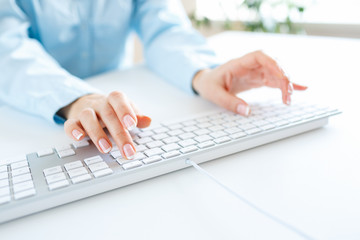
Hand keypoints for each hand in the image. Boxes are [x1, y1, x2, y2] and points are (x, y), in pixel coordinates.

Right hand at [60, 92, 151, 158]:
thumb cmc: (112, 110)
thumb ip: (137, 116)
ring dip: (97, 133)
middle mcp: (99, 104)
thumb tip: (148, 121)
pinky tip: (79, 138)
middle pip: (108, 115)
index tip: (132, 125)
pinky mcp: (73, 121)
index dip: (125, 110)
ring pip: (88, 118)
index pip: (118, 99)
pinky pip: (70, 124)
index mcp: (114, 99)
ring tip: (107, 149)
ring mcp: (85, 111)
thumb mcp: (127, 111)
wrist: (87, 102)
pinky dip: (73, 130)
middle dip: (119, 134)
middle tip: (128, 151)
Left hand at [192, 51, 306, 115]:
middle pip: (272, 65)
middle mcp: (249, 66)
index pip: (259, 56)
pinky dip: (286, 85)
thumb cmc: (209, 85)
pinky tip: (300, 88)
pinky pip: (275, 80)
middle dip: (283, 77)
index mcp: (238, 64)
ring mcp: (255, 72)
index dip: (272, 63)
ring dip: (285, 84)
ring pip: (276, 73)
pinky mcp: (258, 80)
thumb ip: (229, 102)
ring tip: (289, 99)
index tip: (281, 75)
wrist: (206, 83)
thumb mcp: (214, 95)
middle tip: (287, 95)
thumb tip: (246, 112)